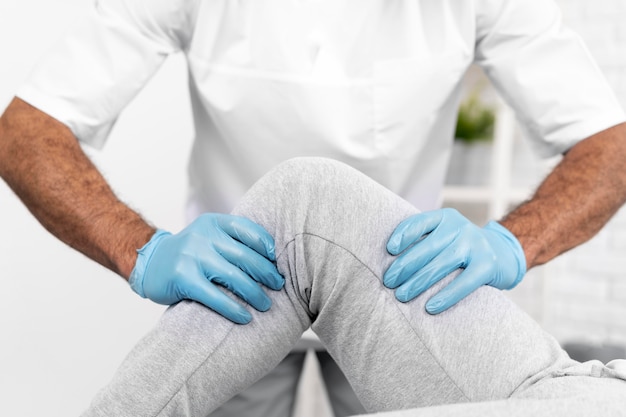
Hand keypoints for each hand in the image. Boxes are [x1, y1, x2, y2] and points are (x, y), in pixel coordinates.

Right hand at [129, 213, 283, 323]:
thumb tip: (272, 260)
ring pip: (234, 276)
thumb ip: (233, 242)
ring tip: (266, 304)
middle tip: (278, 286)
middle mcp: (203, 236)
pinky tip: (245, 317)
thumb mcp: (209, 237)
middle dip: (266, 273)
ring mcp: (192, 256)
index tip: (277, 261)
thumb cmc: (190, 254)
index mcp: (214, 223)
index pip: (247, 229)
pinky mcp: (182, 278)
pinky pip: (215, 296)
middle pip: (245, 256)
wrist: (149, 262)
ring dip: (255, 293)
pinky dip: (233, 309)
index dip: (266, 245)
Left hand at [383, 208, 525, 313]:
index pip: (420, 222)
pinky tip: (430, 307)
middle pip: (427, 247)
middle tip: (389, 282)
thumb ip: (424, 242)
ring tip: (402, 295)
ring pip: (441, 264)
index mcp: (445, 218)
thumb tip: (391, 266)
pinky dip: (446, 296)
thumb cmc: (461, 248)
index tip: (389, 250)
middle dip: (405, 266)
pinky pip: (464, 282)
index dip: (403, 235)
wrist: (503, 253)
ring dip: (418, 282)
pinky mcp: (487, 265)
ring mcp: (475, 245)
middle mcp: (460, 228)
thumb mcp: (445, 236)